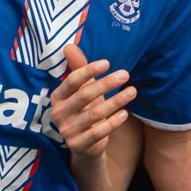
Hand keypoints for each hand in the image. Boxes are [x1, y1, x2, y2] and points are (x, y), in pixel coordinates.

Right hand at [51, 42, 136, 157]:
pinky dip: (113, 122)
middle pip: (84, 96)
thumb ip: (78, 69)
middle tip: (126, 74)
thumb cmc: (84, 109)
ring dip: (115, 101)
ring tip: (132, 91)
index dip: (89, 71)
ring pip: (94, 114)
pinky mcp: (78, 145)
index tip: (107, 63)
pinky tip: (125, 113)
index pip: (72, 81)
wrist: (84, 144)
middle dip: (106, 84)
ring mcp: (67, 131)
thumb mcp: (82, 89)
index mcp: (57, 97)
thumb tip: (69, 46)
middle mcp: (58, 114)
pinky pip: (98, 132)